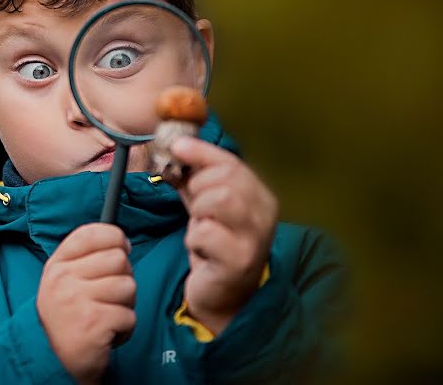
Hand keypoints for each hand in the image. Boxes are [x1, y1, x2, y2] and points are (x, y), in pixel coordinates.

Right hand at [37, 223, 136, 383]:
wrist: (55, 360)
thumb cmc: (68, 315)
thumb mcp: (65, 280)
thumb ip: (87, 257)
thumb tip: (123, 243)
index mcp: (57, 264)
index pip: (92, 233)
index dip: (115, 238)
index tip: (121, 250)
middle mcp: (63, 279)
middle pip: (118, 259)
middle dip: (122, 279)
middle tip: (108, 297)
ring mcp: (76, 300)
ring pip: (128, 286)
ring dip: (125, 306)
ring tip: (107, 315)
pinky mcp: (93, 323)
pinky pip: (129, 315)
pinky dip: (125, 328)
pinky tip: (107, 332)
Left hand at [170, 136, 278, 336]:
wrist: (222, 296)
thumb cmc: (214, 246)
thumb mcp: (205, 205)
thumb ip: (195, 177)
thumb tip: (177, 146)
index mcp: (261, 197)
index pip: (232, 162)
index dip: (202, 152)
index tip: (176, 146)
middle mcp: (265, 214)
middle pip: (226, 179)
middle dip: (199, 189)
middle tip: (196, 208)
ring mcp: (255, 238)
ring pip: (220, 200)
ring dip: (199, 213)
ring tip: (200, 228)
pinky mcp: (240, 260)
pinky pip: (206, 233)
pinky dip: (194, 240)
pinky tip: (201, 251)